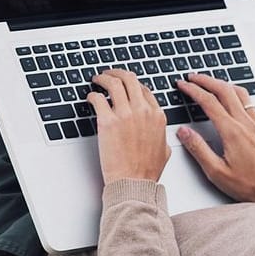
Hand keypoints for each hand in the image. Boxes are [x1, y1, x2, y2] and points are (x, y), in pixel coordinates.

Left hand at [89, 68, 170, 183]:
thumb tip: (160, 135)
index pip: (144, 89)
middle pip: (129, 79)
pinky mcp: (107, 122)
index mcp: (157, 115)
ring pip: (113, 83)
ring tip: (97, 79)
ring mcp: (125, 115)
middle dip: (117, 73)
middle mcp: (142, 111)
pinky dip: (92, 95)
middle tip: (108, 74)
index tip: (124, 84)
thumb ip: (162, 137)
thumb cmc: (146, 171)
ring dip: (103, 78)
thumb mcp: (164, 150)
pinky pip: (98, 98)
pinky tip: (90, 98)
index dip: (132, 83)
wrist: (133, 182)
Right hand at [174, 74, 254, 201]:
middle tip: (192, 77)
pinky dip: (236, 93)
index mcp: (232, 132)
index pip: (209, 102)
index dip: (193, 90)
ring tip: (210, 82)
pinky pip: (249, 102)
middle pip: (224, 90)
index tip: (183, 84)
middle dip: (206, 80)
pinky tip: (232, 98)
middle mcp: (246, 123)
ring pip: (239, 93)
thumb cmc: (250, 185)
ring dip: (222, 84)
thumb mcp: (217, 172)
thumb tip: (183, 132)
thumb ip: (198, 149)